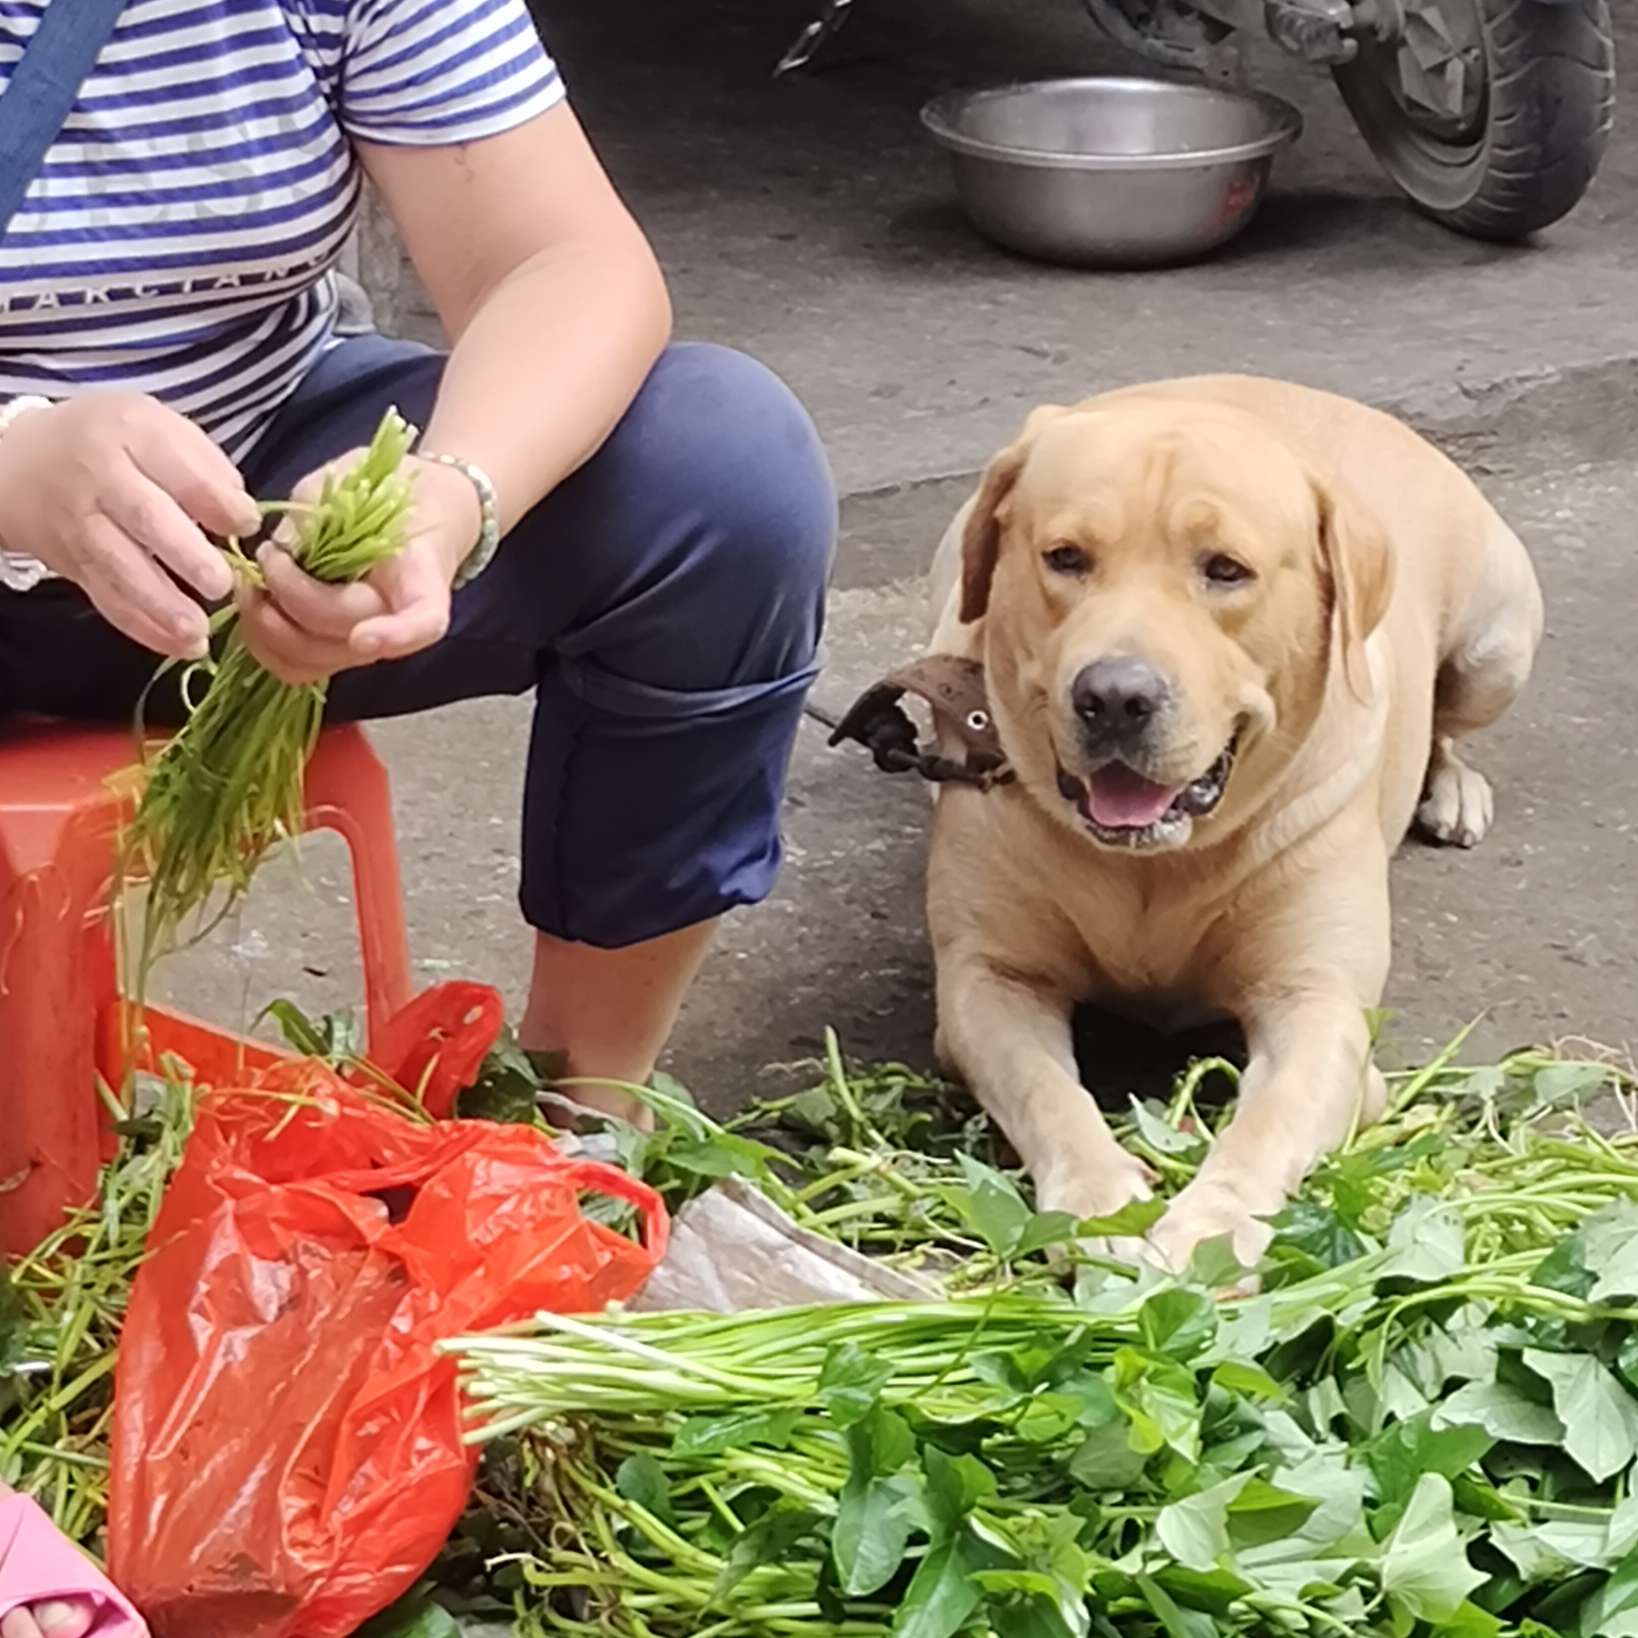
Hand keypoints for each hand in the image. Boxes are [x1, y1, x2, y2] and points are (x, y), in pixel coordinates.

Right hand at [0, 392, 259, 657]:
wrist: (26, 464)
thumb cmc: (116, 445)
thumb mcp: (159, 427)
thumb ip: (206, 465)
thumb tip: (242, 516)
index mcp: (133, 434)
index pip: (179, 469)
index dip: (217, 502)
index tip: (248, 524)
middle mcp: (101, 478)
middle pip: (144, 518)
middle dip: (187, 556)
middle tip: (221, 584)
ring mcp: (82, 523)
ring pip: (121, 567)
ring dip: (163, 605)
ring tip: (198, 630)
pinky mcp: (73, 564)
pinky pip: (107, 599)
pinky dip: (144, 627)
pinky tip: (181, 646)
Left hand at [239, 452, 480, 685]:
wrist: (414, 511)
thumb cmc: (386, 492)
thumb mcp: (350, 484)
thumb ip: (317, 518)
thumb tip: (283, 551)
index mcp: (419, 576)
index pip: (423, 621)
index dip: (397, 637)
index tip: (363, 637)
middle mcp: (395, 620)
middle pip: (342, 635)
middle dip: (288, 596)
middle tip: (269, 554)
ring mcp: (365, 643)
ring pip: (311, 661)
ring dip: (268, 625)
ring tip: (255, 581)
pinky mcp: (334, 651)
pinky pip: (295, 667)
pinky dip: (264, 643)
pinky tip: (257, 604)